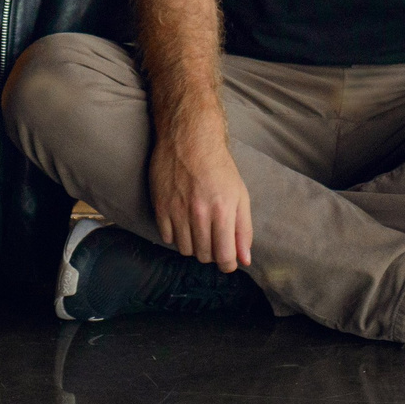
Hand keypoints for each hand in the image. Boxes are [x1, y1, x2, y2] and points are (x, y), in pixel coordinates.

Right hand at [148, 120, 252, 271]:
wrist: (189, 139)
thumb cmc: (219, 167)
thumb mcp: (240, 195)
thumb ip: (244, 229)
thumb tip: (244, 259)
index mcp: (223, 211)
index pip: (224, 257)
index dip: (228, 264)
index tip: (228, 260)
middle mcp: (199, 213)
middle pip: (204, 256)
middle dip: (212, 253)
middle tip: (214, 238)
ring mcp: (177, 210)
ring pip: (185, 250)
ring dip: (194, 246)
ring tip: (198, 229)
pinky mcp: (160, 207)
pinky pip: (167, 238)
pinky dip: (176, 235)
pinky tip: (182, 221)